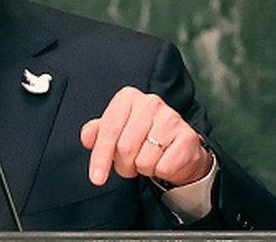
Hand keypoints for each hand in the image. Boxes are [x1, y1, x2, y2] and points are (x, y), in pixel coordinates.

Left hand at [80, 86, 211, 187]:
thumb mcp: (116, 130)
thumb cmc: (142, 136)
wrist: (178, 146)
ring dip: (143, 168)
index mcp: (128, 98)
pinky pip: (163, 167)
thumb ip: (96, 132)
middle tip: (130, 163)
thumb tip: (87, 138)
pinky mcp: (187, 137)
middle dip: (124, 165)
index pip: (109, 130)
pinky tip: (164, 160)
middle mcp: (150, 103)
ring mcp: (171, 118)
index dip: (100, 157)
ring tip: (148, 158)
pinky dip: (160, 171)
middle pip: (125, 148)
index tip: (96, 178)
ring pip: (144, 160)